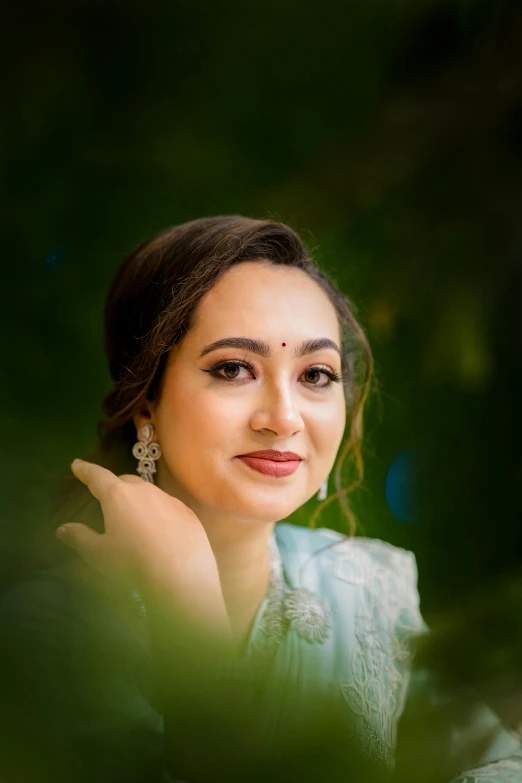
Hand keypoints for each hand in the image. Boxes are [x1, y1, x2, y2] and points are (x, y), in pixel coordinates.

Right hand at [56, 459, 227, 627]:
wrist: (181, 575)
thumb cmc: (133, 563)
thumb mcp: (98, 554)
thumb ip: (79, 537)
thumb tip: (62, 529)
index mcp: (117, 496)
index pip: (97, 476)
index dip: (85, 470)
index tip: (77, 464)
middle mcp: (144, 490)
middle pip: (124, 481)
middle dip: (113, 485)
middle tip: (105, 496)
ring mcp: (168, 499)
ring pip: (148, 492)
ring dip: (137, 498)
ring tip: (132, 516)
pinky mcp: (187, 512)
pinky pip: (167, 505)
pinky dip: (157, 511)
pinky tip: (158, 529)